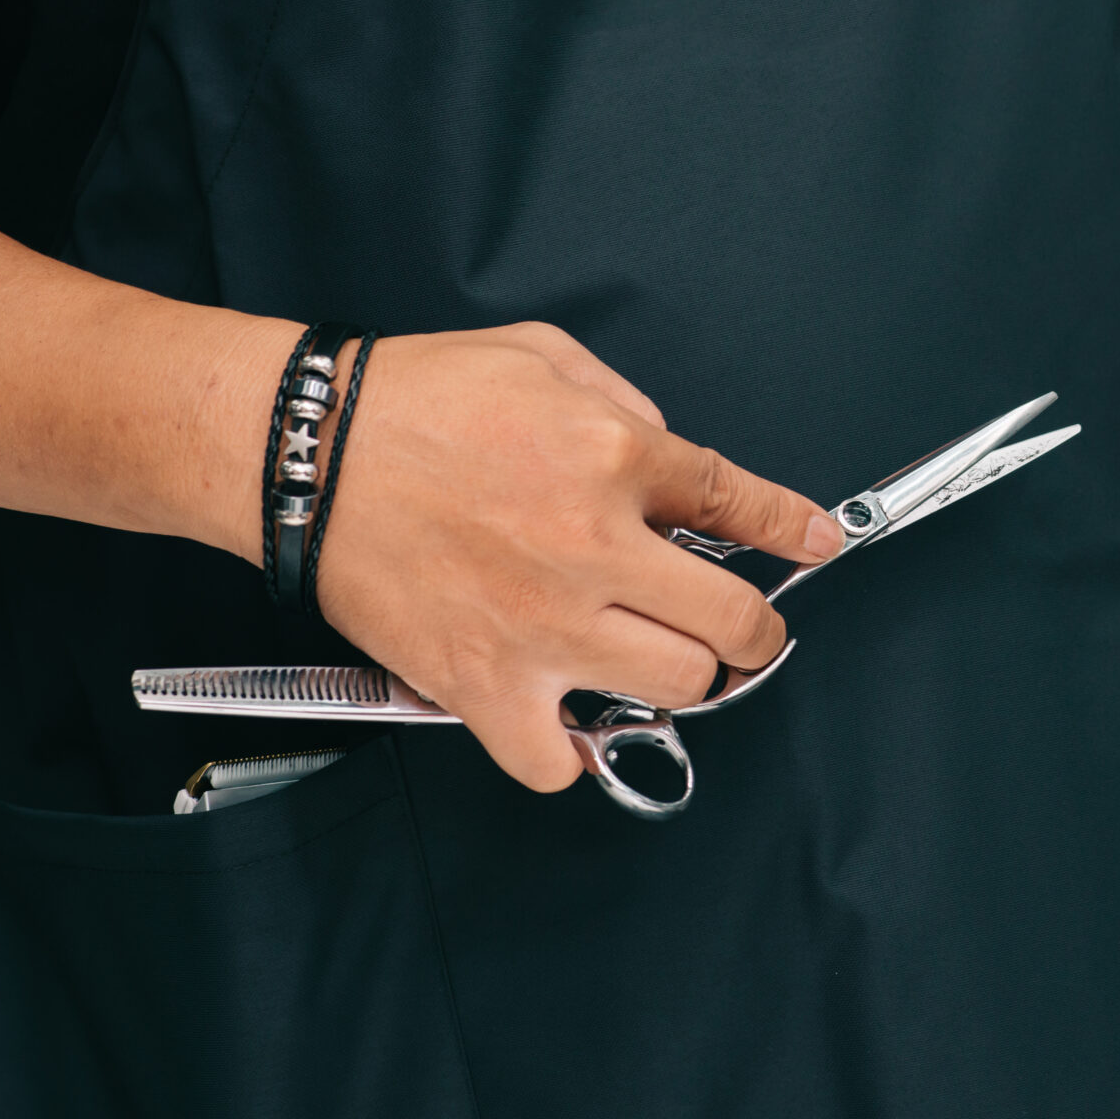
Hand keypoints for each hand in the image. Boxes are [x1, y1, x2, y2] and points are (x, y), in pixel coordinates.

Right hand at [314, 322, 842, 791]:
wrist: (302, 452)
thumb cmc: (411, 398)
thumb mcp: (543, 358)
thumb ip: (625, 405)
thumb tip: (670, 456)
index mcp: (614, 457)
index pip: (742, 505)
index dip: (796, 531)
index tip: (817, 544)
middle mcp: (593, 547)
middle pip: (734, 624)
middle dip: (754, 629)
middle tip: (742, 629)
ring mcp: (543, 624)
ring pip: (675, 688)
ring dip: (679, 677)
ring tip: (656, 659)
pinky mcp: (482, 683)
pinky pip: (559, 761)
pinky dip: (571, 751)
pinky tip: (566, 716)